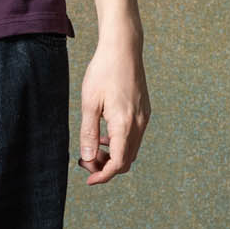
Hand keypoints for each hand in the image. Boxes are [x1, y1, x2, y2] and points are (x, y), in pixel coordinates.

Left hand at [77, 36, 148, 183]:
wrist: (123, 48)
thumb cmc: (103, 72)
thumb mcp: (89, 103)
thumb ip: (89, 133)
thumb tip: (88, 159)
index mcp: (125, 124)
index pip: (119, 163)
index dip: (103, 176)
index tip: (88, 179)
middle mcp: (139, 123)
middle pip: (127, 160)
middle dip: (106, 166)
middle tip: (85, 160)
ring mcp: (145, 117)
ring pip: (131, 149)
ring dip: (114, 155)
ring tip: (93, 147)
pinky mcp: (144, 111)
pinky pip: (135, 136)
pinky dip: (120, 143)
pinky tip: (105, 134)